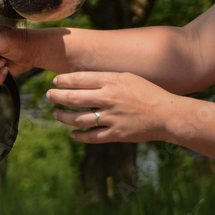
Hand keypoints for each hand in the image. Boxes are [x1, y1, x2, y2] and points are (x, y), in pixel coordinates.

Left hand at [46, 71, 176, 143]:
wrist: (166, 114)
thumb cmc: (147, 92)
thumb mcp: (126, 77)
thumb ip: (105, 78)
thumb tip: (83, 79)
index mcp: (111, 81)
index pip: (79, 79)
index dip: (63, 81)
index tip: (54, 82)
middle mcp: (108, 98)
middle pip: (74, 98)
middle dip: (57, 97)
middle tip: (48, 96)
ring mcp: (111, 117)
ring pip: (79, 119)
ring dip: (64, 117)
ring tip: (57, 114)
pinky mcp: (116, 134)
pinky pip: (92, 136)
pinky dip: (80, 136)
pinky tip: (73, 134)